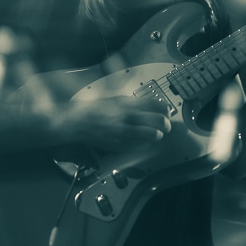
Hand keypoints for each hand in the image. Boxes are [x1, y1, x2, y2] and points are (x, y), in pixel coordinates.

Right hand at [53, 94, 171, 150]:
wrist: (78, 121)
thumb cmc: (96, 110)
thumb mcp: (117, 100)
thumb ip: (134, 103)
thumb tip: (151, 106)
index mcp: (129, 103)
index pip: (157, 105)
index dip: (166, 110)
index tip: (167, 112)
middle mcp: (129, 116)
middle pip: (160, 120)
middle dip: (166, 124)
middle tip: (165, 125)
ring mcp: (126, 131)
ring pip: (154, 134)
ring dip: (158, 135)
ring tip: (156, 134)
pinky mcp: (121, 144)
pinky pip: (141, 145)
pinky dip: (144, 144)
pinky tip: (141, 141)